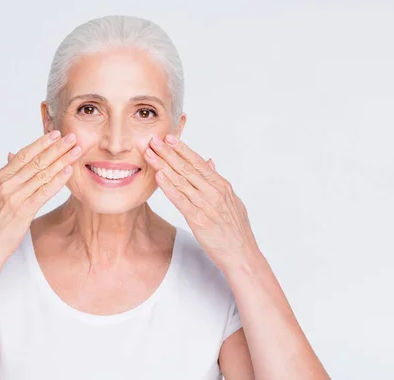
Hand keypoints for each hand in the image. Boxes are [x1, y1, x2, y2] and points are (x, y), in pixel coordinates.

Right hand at [0, 130, 80, 262]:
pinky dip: (58, 180)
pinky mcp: (23, 211)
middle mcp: (6, 184)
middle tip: (72, 137)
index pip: (24, 155)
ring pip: (42, 174)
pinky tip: (68, 172)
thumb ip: (5, 175)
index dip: (41, 143)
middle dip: (56, 148)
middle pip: (36, 161)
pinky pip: (44, 192)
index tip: (55, 134)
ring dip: (62, 161)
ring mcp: (14, 197)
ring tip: (76, 151)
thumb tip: (12, 155)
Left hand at [143, 134, 258, 271]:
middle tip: (153, 139)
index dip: (182, 149)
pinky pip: (181, 200)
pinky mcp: (200, 220)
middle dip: (168, 153)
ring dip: (164, 166)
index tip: (169, 138)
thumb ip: (218, 181)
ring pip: (182, 180)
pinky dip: (169, 187)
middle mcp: (215, 192)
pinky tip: (159, 177)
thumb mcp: (232, 201)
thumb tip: (210, 161)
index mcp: (222, 186)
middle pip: (187, 168)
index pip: (199, 163)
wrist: (243, 255)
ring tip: (150, 154)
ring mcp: (207, 205)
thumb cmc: (236, 230)